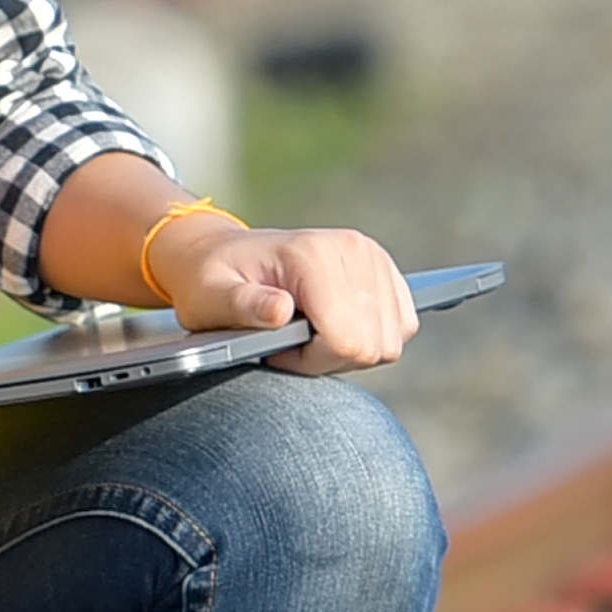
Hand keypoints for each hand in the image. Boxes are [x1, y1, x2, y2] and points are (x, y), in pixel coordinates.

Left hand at [171, 224, 419, 373]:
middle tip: (289, 343)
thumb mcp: (210, 298)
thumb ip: (244, 306)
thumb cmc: (212, 281)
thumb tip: (280, 310)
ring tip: (308, 333)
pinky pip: (401, 326)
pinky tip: (333, 324)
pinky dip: (370, 337)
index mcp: (313, 255)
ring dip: (350, 350)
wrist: (220, 253)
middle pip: (372, 346)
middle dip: (330, 358)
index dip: (312, 361)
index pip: (346, 340)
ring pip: (390, 341)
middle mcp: (353, 249)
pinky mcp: (384, 269)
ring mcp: (374, 257)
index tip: (278, 350)